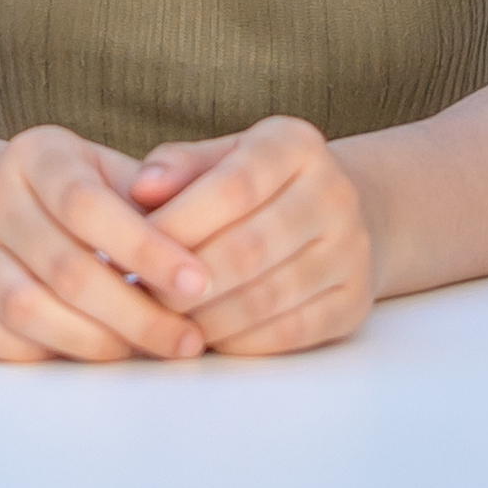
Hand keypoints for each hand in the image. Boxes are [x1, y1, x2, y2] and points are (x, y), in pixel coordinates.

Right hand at [0, 123, 211, 363]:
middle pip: (64, 269)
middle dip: (135, 314)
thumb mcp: (108, 169)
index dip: (147, 250)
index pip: (88, 206)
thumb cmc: (72, 189)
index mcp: (36, 155)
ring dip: (92, 341)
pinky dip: (34, 352)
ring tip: (143, 350)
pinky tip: (81, 353)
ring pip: (25, 309)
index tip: (199, 282)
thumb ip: (152, 194)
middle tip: (186, 339)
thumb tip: (201, 227)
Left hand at [128, 117, 374, 355]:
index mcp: (296, 145)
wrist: (336, 213)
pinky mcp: (356, 301)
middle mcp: (335, 192)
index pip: (232, 187)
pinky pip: (290, 333)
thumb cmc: (256, 185)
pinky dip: (241, 342)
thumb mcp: (222, 157)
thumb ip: (178, 167)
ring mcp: (352, 250)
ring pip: (266, 298)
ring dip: (207, 318)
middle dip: (185, 281)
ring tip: (168, 319)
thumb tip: (142, 191)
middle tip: (143, 297)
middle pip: (248, 249)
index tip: (131, 250)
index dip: (177, 225)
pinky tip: (209, 336)